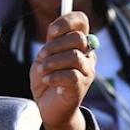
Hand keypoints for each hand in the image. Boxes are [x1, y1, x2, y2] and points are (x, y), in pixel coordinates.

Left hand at [30, 12, 95, 129]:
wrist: (49, 108)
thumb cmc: (47, 79)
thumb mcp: (45, 56)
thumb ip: (51, 42)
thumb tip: (55, 29)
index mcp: (79, 43)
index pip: (82, 21)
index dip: (66, 22)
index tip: (50, 32)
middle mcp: (87, 55)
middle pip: (78, 38)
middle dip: (55, 46)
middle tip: (42, 57)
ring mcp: (87, 71)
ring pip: (75, 57)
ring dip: (53, 62)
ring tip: (43, 71)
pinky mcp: (82, 86)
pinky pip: (71, 76)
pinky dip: (54, 77)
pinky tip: (47, 81)